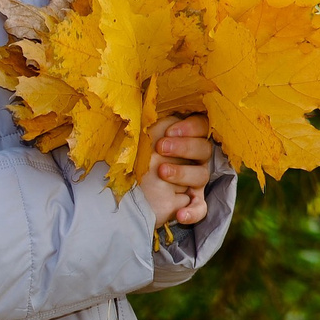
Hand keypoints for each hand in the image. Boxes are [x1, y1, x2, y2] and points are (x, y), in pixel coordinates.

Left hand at [139, 114, 215, 229]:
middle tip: (161, 148)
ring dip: (182, 173)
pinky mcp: (189, 202)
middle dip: (184, 147)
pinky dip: (193, 212)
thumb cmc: (129, 153)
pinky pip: (200, 208)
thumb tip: (150, 104)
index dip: (190, 128)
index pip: (202, 126)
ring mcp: (193, 181)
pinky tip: (179, 215)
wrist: (115, 188)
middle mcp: (194, 158)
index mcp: (184, 136)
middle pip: (204, 149)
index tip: (169, 132)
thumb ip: (150, 119)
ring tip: (161, 173)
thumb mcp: (138, 133)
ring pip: (202, 176)